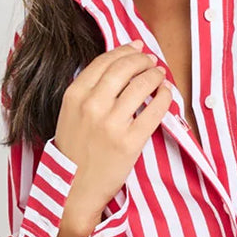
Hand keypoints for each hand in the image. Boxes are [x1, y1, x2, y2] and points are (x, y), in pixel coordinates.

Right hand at [53, 40, 171, 216]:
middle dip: (143, 60)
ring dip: (156, 75)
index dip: (125, 51)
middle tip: (152, 61)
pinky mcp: (130, 142)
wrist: (73, 189)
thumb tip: (117, 63)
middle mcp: (92, 106)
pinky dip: (165, 97)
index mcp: (74, 96)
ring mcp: (112, 124)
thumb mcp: (70, 114)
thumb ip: (88, 90)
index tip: (137, 48)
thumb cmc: (74, 151)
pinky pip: (155, 110)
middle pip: (125, 68)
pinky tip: (166, 94)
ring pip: (142, 85)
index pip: (105, 62)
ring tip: (160, 76)